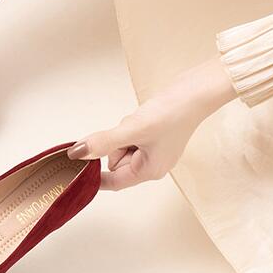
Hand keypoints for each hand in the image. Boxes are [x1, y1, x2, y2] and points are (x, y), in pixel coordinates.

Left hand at [67, 56, 236, 189]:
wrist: (196, 90)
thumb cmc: (172, 113)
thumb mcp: (132, 129)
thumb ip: (103, 142)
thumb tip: (77, 154)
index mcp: (150, 171)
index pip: (113, 182)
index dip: (95, 175)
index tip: (78, 165)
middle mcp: (153, 164)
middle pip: (116, 161)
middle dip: (115, 144)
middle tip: (129, 129)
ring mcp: (154, 150)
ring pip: (122, 145)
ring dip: (123, 132)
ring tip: (140, 121)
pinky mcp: (155, 135)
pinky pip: (131, 135)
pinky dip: (131, 126)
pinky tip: (144, 116)